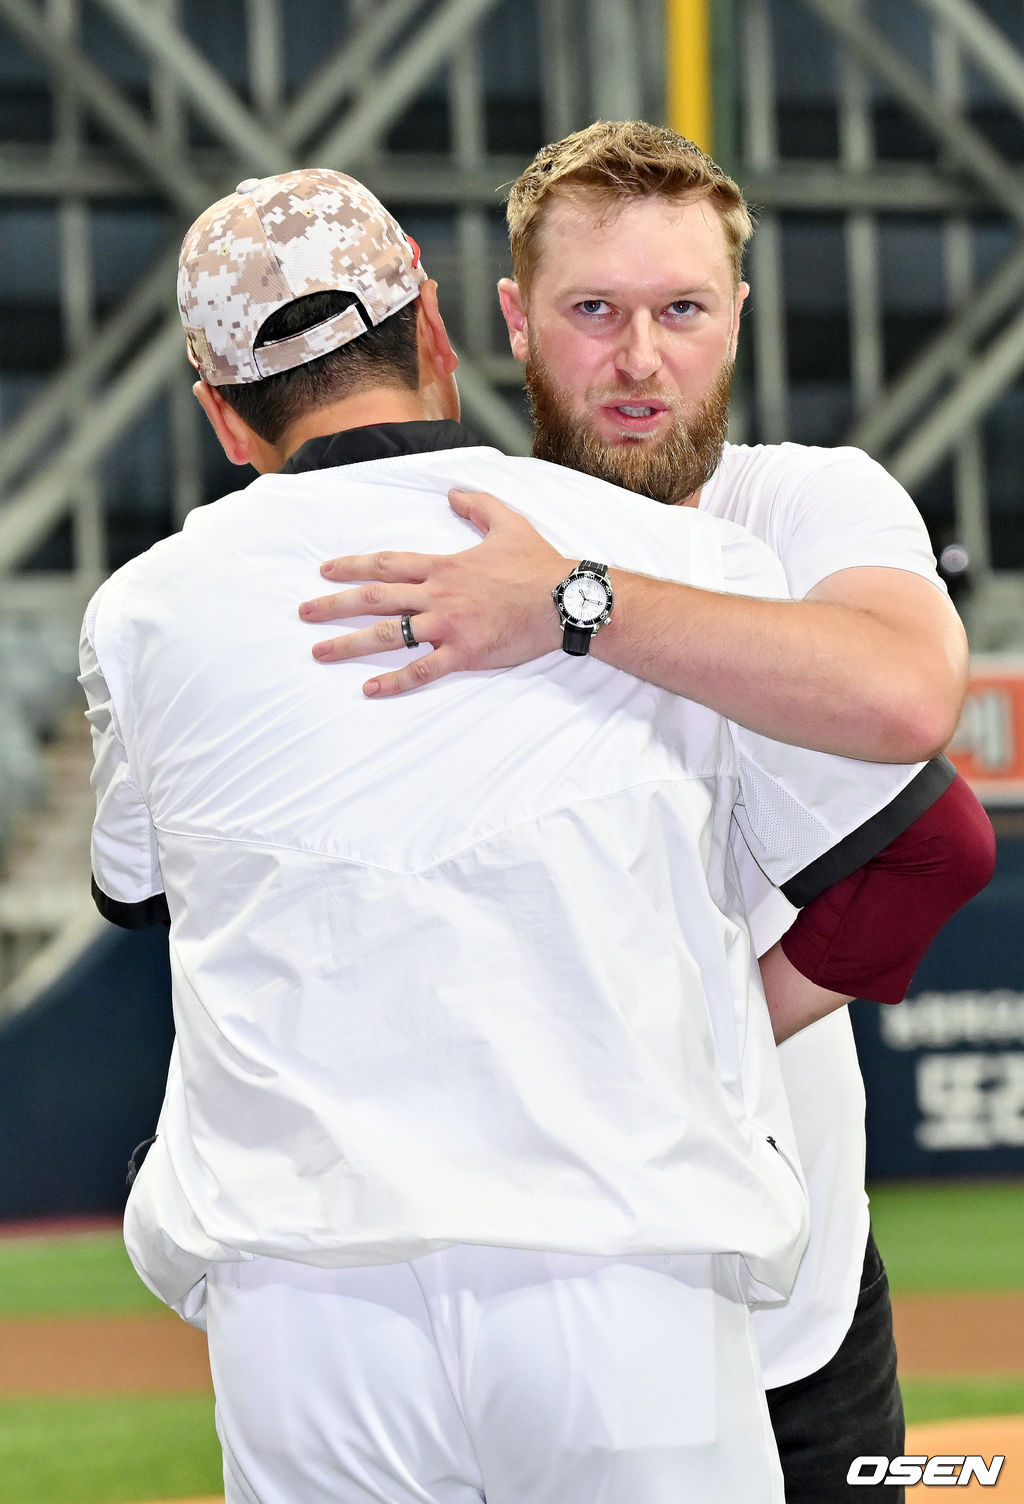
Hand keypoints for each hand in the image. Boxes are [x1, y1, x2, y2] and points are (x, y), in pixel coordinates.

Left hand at [298, 487, 570, 695]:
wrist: (565, 600)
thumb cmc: (539, 564)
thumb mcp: (507, 523)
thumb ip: (477, 505)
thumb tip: (453, 492)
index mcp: (443, 566)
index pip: (387, 564)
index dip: (353, 567)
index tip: (326, 571)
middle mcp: (437, 594)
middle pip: (374, 598)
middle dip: (334, 605)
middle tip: (304, 612)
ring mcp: (448, 626)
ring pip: (387, 635)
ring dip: (349, 644)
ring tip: (319, 651)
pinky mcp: (464, 654)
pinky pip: (421, 670)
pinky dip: (393, 681)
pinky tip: (369, 689)